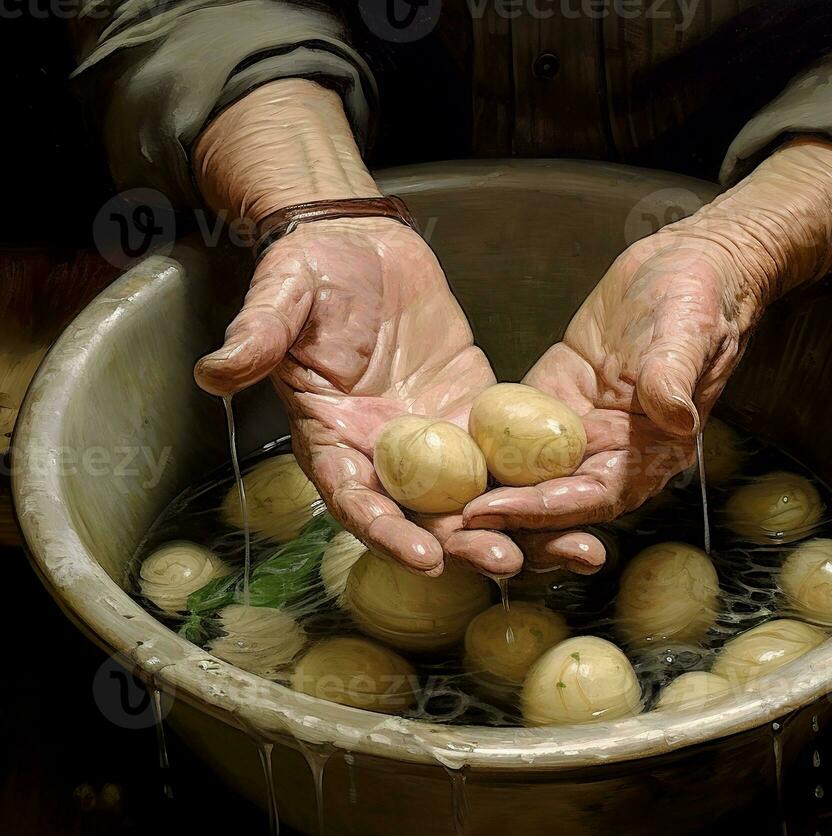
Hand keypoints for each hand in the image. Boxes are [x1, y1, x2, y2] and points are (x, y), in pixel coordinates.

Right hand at [195, 218, 606, 576]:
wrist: (358, 242)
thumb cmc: (311, 271)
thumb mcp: (282, 297)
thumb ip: (258, 338)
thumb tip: (215, 372)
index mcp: (334, 440)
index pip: (357, 501)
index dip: (387, 532)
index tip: (425, 556)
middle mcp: (386, 455)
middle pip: (428, 517)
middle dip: (468, 546)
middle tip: (510, 563)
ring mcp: (434, 439)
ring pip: (478, 498)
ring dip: (522, 527)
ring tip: (573, 548)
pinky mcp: (473, 411)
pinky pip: (510, 453)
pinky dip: (542, 478)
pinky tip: (583, 494)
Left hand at [463, 139, 831, 532]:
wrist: (685, 265)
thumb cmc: (698, 299)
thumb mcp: (687, 333)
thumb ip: (674, 377)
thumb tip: (676, 417)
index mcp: (649, 452)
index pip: (593, 496)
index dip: (546, 510)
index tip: (498, 509)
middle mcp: (610, 453)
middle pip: (552, 501)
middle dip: (504, 516)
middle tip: (448, 522)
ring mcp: (577, 431)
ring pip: (528, 475)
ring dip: (487, 490)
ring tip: (432, 501)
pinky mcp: (553, 402)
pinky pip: (513, 431)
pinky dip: (481, 446)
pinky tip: (436, 451)